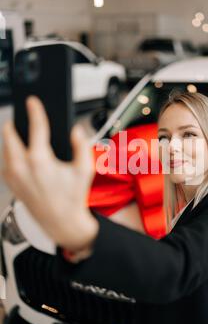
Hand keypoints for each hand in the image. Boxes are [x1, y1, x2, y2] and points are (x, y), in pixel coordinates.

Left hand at [1, 96, 98, 257]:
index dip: (35, 110)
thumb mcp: (85, 170)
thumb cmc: (73, 197)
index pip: (36, 127)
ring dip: (12, 138)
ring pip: (5, 147)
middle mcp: (21, 167)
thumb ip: (82, 145)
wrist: (61, 222)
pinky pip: (5, 161)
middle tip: (24, 117)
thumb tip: (76, 130)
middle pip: (9, 134)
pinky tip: (23, 152)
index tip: (32, 100)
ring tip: (24, 134)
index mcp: (40, 160)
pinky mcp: (10, 183)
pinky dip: (11, 153)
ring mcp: (13, 176)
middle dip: (16, 123)